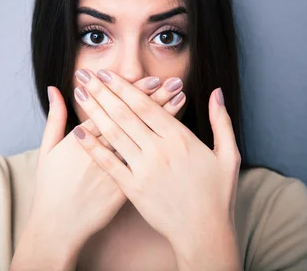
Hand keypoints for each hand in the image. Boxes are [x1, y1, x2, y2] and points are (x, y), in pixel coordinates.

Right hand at [11, 76, 185, 268]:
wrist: (57, 226)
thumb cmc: (50, 187)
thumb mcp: (47, 149)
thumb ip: (55, 117)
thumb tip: (54, 88)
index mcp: (82, 140)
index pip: (111, 109)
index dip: (132, 93)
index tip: (151, 78)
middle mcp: (102, 153)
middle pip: (132, 121)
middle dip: (154, 99)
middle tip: (173, 81)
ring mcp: (115, 171)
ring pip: (143, 140)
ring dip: (162, 119)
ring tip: (180, 100)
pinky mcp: (124, 189)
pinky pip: (146, 164)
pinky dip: (160, 147)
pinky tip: (174, 134)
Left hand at [72, 69, 241, 269]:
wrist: (205, 233)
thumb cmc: (218, 194)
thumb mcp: (228, 155)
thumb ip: (222, 121)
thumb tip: (216, 92)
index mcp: (181, 138)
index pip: (146, 105)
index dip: (124, 87)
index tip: (107, 73)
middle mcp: (159, 150)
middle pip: (125, 114)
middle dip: (102, 91)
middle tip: (84, 74)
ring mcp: (144, 170)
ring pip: (114, 134)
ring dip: (94, 111)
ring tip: (79, 94)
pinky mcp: (133, 189)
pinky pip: (109, 163)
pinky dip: (93, 147)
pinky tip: (79, 132)